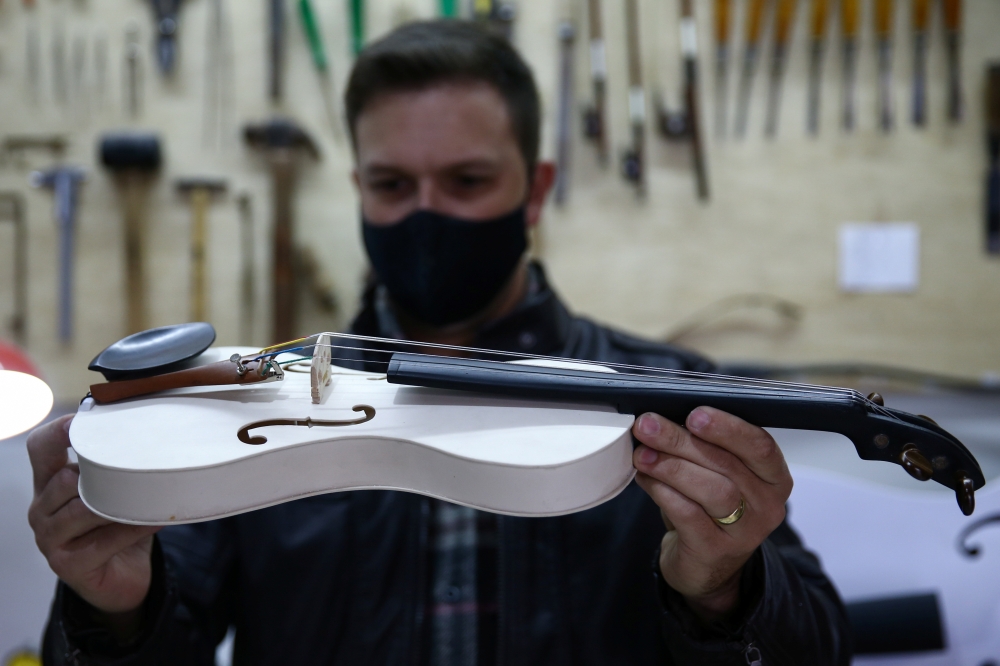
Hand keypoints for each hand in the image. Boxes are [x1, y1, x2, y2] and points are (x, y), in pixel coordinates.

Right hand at [27, 415, 159, 634]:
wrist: (122, 577)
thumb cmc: (116, 527)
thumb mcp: (111, 491)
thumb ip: (117, 465)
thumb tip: (155, 432)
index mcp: (48, 483)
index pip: (40, 447)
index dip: (58, 431)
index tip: (84, 418)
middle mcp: (41, 509)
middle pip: (65, 478)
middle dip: (103, 473)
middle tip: (138, 467)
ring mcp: (49, 539)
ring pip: (83, 509)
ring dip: (119, 502)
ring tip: (148, 495)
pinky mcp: (67, 565)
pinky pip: (105, 539)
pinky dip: (133, 527)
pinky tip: (154, 520)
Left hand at [631, 407, 791, 622]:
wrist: (706, 567)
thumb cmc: (709, 509)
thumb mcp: (716, 475)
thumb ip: (701, 447)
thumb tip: (662, 419)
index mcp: (773, 477)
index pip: (760, 446)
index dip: (728, 428)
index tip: (695, 414)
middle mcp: (767, 505)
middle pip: (727, 464)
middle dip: (682, 441)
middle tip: (649, 426)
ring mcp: (745, 532)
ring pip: (712, 490)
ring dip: (671, 466)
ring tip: (642, 454)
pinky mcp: (715, 551)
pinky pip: (688, 515)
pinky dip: (663, 492)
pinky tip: (646, 479)